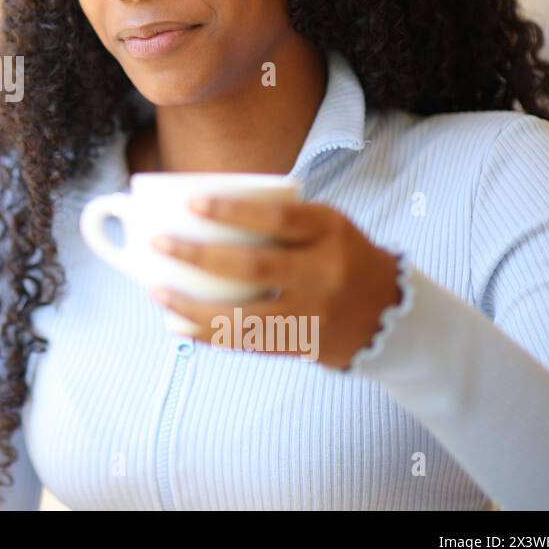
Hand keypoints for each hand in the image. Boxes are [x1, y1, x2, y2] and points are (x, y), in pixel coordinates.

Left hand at [148, 197, 403, 369]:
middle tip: (159, 243)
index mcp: (329, 230)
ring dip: (194, 307)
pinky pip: (249, 343)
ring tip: (158, 291)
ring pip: (245, 316)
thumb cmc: (336, 253)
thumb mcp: (323, 225)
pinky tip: (180, 324)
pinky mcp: (304, 344)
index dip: (232, 211)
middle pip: (254, 267)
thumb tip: (197, 209)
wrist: (391, 311)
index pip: (277, 218)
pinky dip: (211, 334)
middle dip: (199, 256)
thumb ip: (276, 216)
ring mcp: (315, 314)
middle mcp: (326, 272)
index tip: (190, 204)